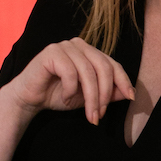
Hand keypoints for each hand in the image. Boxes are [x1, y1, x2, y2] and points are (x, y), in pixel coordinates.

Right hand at [6, 37, 134, 124]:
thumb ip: (107, 93)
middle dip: (104, 95)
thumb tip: (129, 94)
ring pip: (88, 73)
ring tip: (89, 115)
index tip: (131, 97)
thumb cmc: (58, 95)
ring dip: (90, 98)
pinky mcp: (52, 52)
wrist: (29, 99)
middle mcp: (79, 45)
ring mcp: (65, 46)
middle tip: (100, 115)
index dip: (123, 81)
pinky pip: (70, 73)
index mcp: (90, 52)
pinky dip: (70, 90)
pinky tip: (65, 97)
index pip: (113, 64)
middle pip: (103, 68)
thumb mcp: (88, 97)